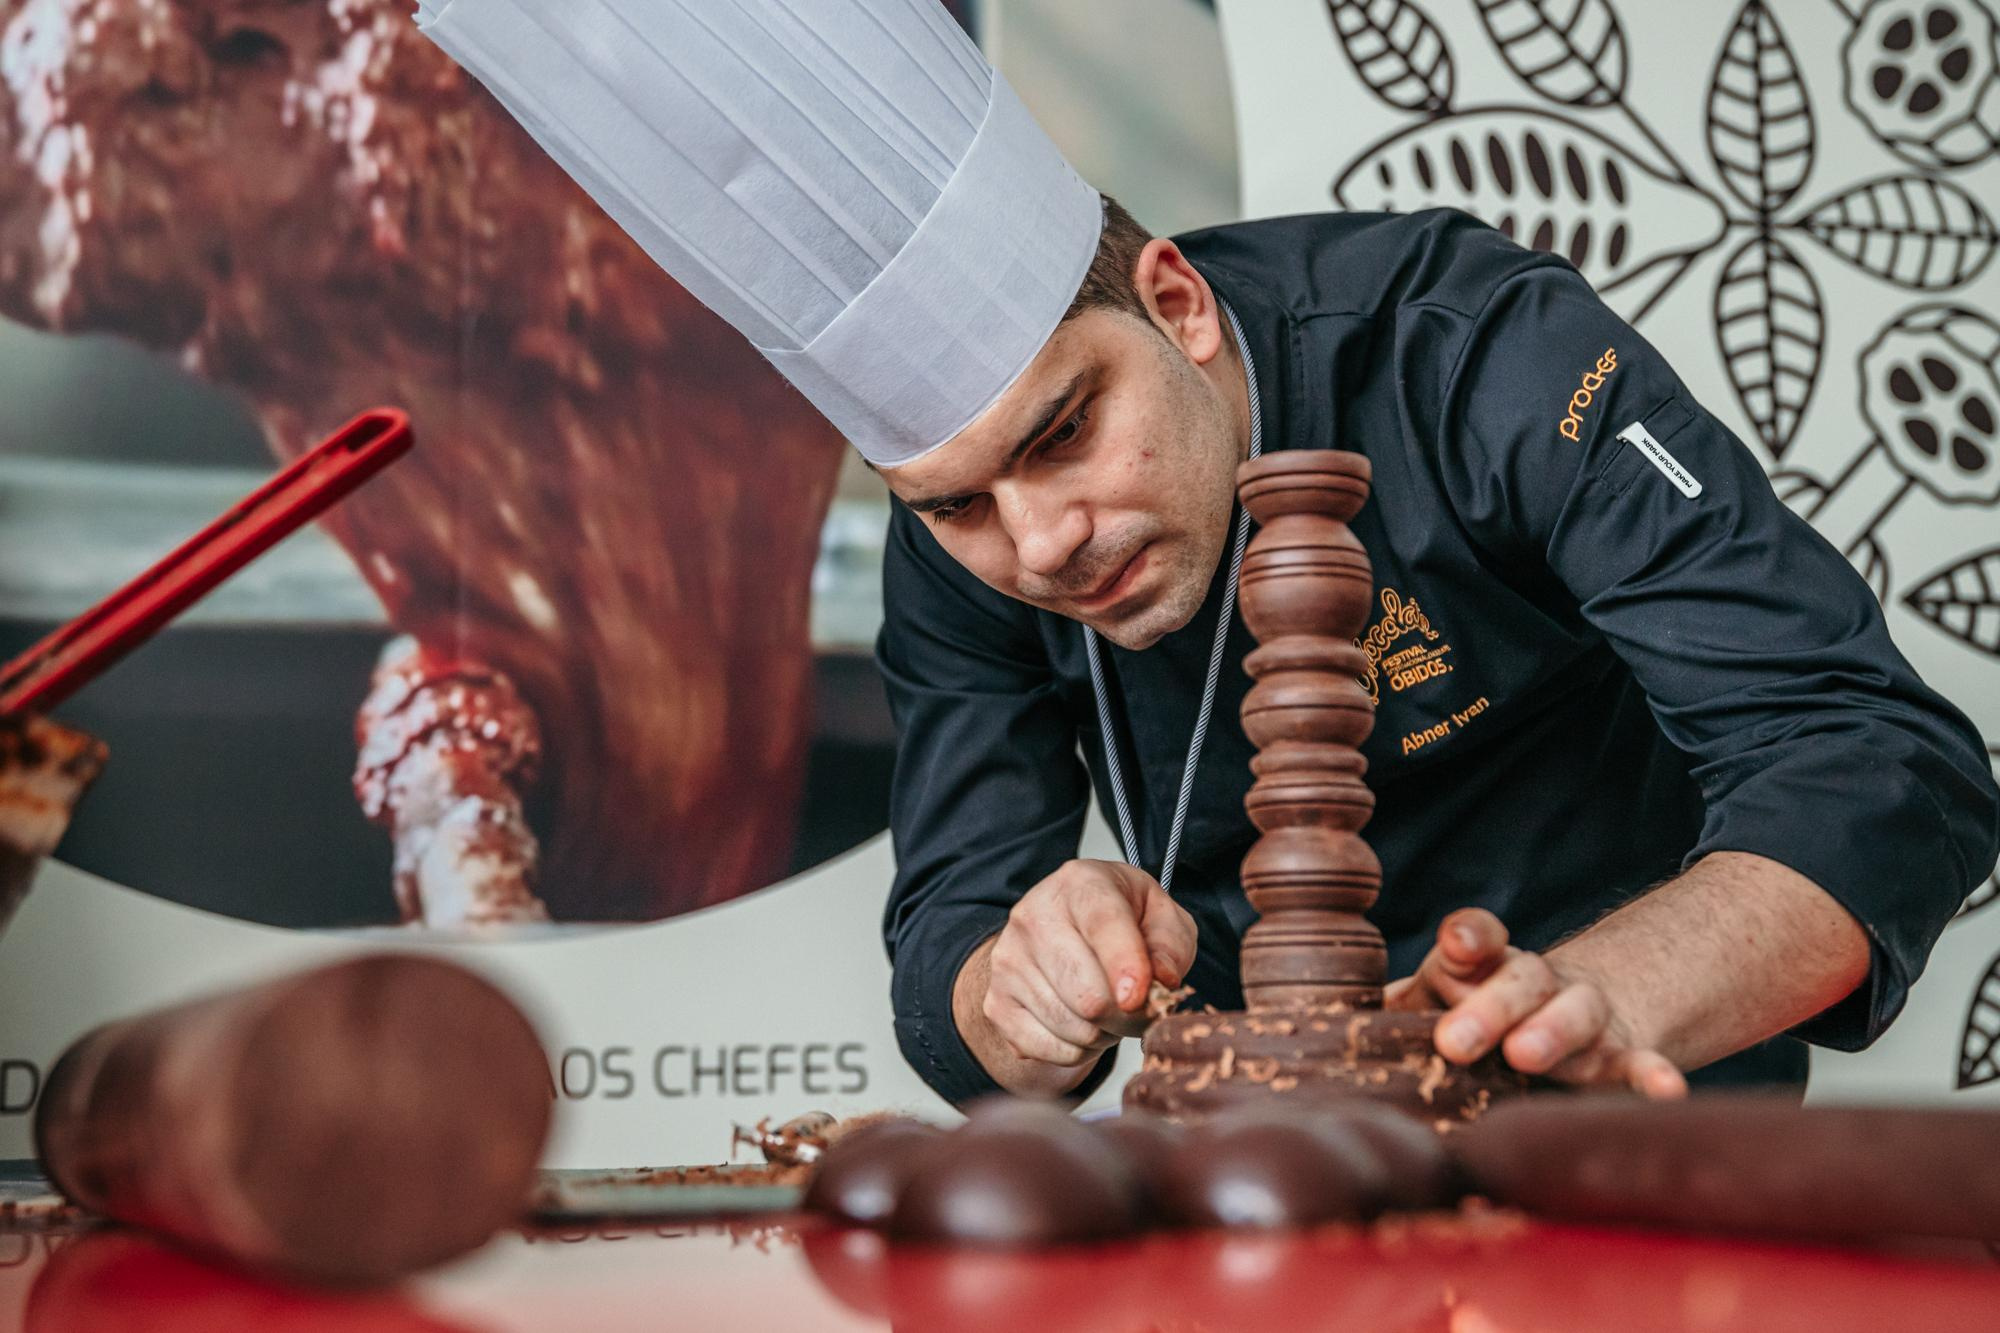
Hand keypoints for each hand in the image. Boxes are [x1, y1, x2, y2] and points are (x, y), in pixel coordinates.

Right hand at [960, 859, 1197, 1075]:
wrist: (1060, 930)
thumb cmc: (1121, 922)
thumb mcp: (1161, 917)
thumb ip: (1171, 945)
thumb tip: (1161, 981)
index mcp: (1080, 883)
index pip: (1102, 925)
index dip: (1125, 966)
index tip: (1139, 996)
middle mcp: (1034, 917)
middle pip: (1088, 995)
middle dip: (1128, 1015)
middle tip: (1139, 1006)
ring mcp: (1009, 962)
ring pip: (1074, 1028)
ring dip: (1106, 1032)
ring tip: (1109, 1008)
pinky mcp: (996, 1003)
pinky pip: (1051, 1051)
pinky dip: (1079, 1050)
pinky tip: (1082, 1023)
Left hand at [1385, 908, 1687, 1098]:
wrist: (1569, 1012)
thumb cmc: (1479, 1008)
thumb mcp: (1439, 1000)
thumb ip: (1395, 1008)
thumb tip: (1329, 1024)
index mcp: (1486, 964)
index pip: (1478, 940)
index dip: (1468, 938)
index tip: (1455, 943)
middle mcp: (1537, 981)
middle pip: (1520, 981)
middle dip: (1489, 1008)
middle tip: (1454, 1041)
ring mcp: (1583, 1015)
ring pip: (1576, 1014)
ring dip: (1552, 1032)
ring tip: (1527, 1055)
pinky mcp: (1620, 1056)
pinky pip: (1638, 1065)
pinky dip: (1652, 1078)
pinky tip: (1666, 1092)